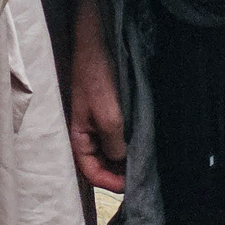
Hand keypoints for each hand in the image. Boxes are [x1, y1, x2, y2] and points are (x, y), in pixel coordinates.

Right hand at [70, 0, 125, 192]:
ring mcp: (98, 121)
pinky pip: (117, 136)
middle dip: (119, 173)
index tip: (132, 186)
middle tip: (143, 176)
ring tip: (145, 162)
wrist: (98, 39)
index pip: (90, 171)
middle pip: (101, 164)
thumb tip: (124, 162)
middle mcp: (87, 132)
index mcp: (78, 135)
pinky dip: (129, 144)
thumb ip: (114, 143)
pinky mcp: (109, 111)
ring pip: (111, 151)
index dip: (110, 182)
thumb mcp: (107, 114)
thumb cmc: (98, 76)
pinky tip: (143, 144)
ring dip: (126, 159)